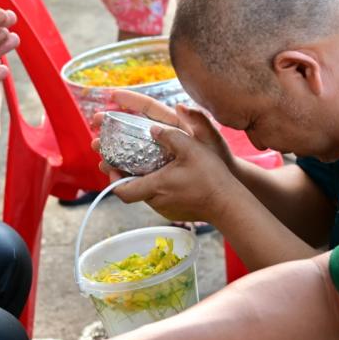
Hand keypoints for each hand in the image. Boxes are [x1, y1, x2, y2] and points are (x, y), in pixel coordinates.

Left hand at [92, 106, 239, 223]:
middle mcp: (156, 202)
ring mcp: (165, 209)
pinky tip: (161, 175)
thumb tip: (153, 127)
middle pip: (131, 192)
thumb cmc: (211, 177)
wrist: (229, 204)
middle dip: (123, 176)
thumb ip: (171, 136)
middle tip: (117, 161)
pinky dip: (153, 187)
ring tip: (139, 165)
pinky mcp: (175, 212)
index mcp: (155, 186)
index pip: (122, 191)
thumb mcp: (192, 149)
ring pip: (144, 195)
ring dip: (139, 181)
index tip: (110, 165)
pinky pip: (157, 199)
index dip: (113, 179)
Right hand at [101, 89, 233, 162]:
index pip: (149, 108)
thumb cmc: (218, 159)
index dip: (131, 100)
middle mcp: (163, 137)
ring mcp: (158, 154)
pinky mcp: (156, 170)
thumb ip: (200, 121)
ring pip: (130, 147)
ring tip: (96, 148)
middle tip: (94, 123)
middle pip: (133, 126)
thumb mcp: (211, 138)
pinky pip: (134, 165)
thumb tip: (181, 105)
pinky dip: (120, 166)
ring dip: (111, 146)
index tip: (112, 94)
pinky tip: (109, 169)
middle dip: (112, 123)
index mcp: (174, 124)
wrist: (222, 184)